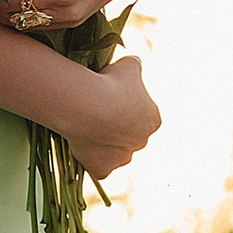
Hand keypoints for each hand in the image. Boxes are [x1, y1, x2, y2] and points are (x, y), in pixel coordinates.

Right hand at [65, 53, 158, 180]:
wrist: (90, 106)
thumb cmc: (112, 83)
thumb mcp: (128, 65)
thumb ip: (134, 66)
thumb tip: (134, 63)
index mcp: (153, 120)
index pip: (142, 115)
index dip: (126, 107)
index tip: (110, 98)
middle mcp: (141, 142)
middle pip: (129, 136)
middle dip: (116, 128)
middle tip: (96, 112)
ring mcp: (122, 158)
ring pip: (115, 154)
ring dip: (104, 145)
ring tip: (86, 127)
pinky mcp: (103, 169)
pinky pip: (98, 167)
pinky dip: (91, 160)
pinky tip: (80, 145)